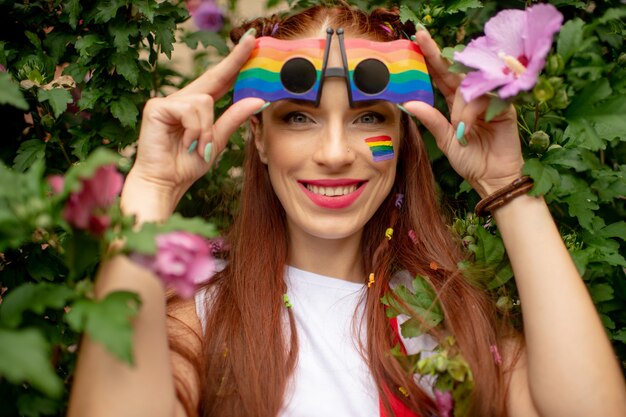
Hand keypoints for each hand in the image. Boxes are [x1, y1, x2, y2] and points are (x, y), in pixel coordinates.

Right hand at [126, 32, 264, 207]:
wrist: (165, 183)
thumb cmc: (187, 164)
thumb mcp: (218, 141)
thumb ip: (234, 119)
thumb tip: (259, 100)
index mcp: (197, 106)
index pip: (221, 80)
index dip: (236, 61)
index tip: (253, 41)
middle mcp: (183, 99)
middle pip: (214, 76)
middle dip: (235, 60)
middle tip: (253, 39)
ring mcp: (168, 101)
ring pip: (205, 101)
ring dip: (207, 130)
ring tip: (198, 148)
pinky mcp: (157, 107)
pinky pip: (190, 110)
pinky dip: (194, 131)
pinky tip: (186, 144)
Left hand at [402, 30, 523, 196]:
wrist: (492, 178)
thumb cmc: (470, 160)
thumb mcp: (445, 140)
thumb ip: (431, 120)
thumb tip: (407, 103)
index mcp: (455, 102)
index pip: (441, 74)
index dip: (431, 55)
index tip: (417, 37)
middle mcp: (472, 96)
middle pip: (455, 70)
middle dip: (437, 55)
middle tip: (421, 38)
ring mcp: (489, 99)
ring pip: (468, 88)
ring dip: (460, 108)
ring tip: (461, 129)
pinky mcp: (504, 107)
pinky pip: (485, 99)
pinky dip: (473, 113)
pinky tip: (470, 128)